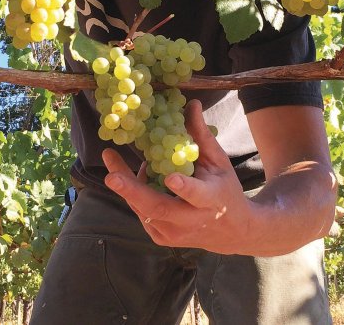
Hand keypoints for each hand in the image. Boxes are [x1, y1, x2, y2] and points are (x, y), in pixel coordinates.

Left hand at [102, 99, 258, 254]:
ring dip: (126, 184)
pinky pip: (140, 212)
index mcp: (211, 201)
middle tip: (111, 177)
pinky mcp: (161, 238)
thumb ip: (201, 136)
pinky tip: (135, 176)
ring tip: (112, 159)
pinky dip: (134, 192)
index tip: (170, 178)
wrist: (232, 232)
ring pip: (143, 210)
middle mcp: (190, 221)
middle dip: (133, 192)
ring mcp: (173, 233)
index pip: (197, 196)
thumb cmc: (225, 190)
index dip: (184, 188)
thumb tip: (192, 103)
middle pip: (158, 209)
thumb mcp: (219, 162)